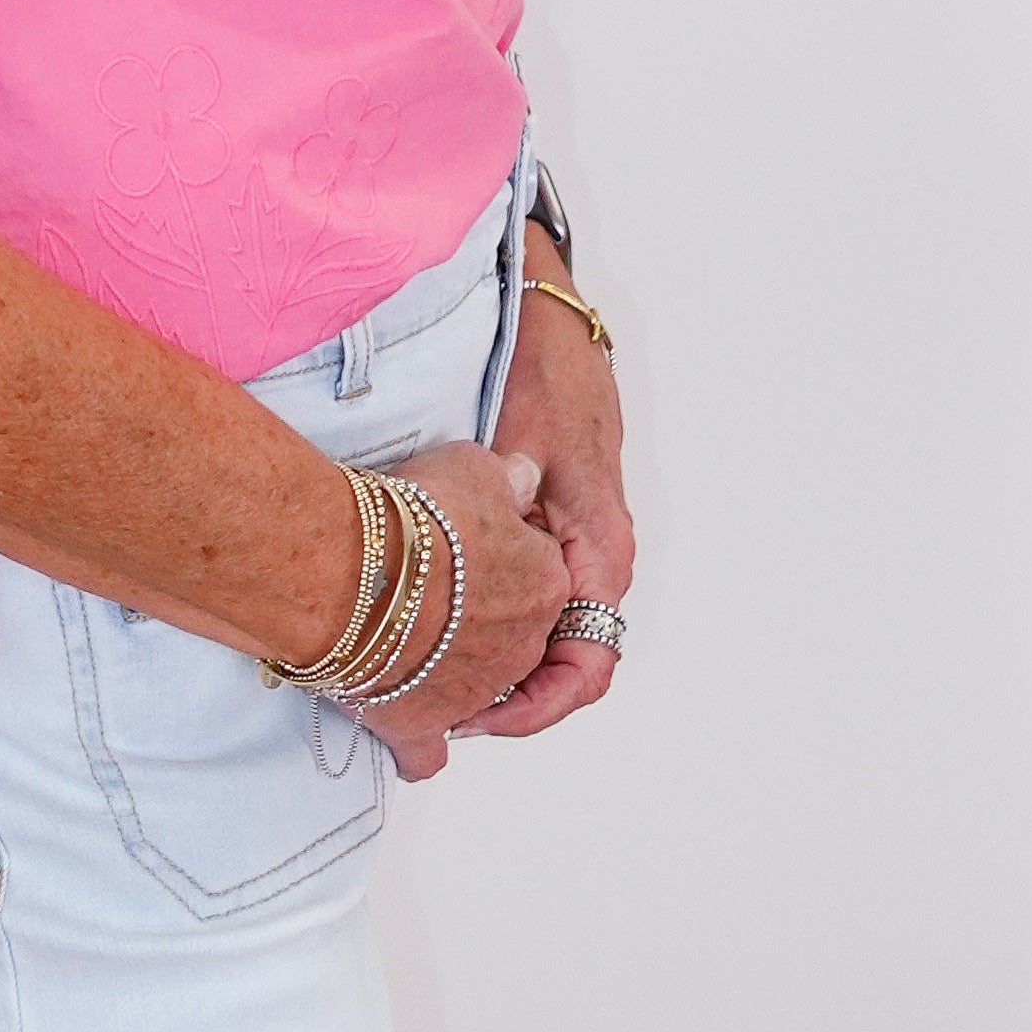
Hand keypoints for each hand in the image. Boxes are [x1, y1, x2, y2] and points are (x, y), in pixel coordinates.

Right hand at [354, 440, 570, 783]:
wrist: (349, 571)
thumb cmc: (411, 517)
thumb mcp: (474, 466)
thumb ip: (507, 480)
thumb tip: (522, 484)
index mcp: (544, 584)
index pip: (535, 568)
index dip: (496, 551)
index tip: (461, 540)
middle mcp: (520, 646)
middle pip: (508, 631)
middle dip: (476, 614)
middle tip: (429, 587)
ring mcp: (474, 692)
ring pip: (474, 688)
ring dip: (446, 666)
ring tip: (403, 637)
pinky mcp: (422, 725)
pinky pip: (428, 752)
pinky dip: (417, 741)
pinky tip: (400, 719)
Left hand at [457, 238, 634, 744]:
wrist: (542, 312)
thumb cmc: (537, 369)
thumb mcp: (520, 448)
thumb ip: (511, 517)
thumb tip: (494, 590)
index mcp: (599, 548)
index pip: (587, 665)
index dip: (535, 707)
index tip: (475, 719)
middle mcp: (594, 554)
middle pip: (565, 662)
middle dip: (506, 696)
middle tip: (436, 712)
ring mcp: (573, 539)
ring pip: (548, 632)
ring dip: (499, 663)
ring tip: (432, 678)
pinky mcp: (549, 520)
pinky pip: (532, 594)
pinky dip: (496, 621)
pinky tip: (442, 623)